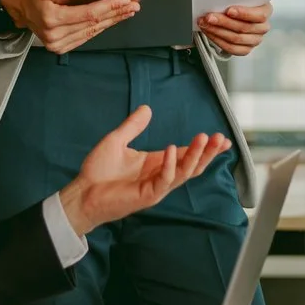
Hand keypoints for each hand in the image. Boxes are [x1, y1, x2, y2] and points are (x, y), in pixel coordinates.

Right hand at [0, 0, 137, 53]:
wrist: (19, 7)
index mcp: (50, 18)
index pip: (87, 13)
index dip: (108, 6)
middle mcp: (53, 34)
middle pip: (93, 24)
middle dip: (116, 12)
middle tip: (134, 4)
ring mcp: (57, 44)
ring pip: (92, 32)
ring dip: (112, 20)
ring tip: (128, 11)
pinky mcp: (61, 47)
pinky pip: (86, 37)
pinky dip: (102, 27)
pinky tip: (114, 19)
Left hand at [57, 105, 232, 233]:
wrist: (82, 193)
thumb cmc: (97, 171)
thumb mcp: (116, 141)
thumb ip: (133, 126)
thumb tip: (147, 109)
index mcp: (156, 163)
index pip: (186, 155)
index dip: (203, 147)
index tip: (221, 137)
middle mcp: (160, 175)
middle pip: (192, 165)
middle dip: (208, 152)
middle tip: (222, 138)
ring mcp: (156, 187)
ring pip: (184, 172)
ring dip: (196, 156)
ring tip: (206, 139)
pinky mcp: (148, 195)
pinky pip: (165, 179)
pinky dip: (171, 164)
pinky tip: (173, 149)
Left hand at [197, 2, 271, 56]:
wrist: (238, 13)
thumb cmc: (240, 2)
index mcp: (265, 11)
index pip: (259, 15)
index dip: (244, 14)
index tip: (229, 10)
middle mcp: (263, 27)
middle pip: (244, 28)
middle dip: (223, 22)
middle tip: (209, 17)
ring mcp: (255, 40)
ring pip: (236, 39)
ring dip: (217, 31)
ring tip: (205, 24)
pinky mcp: (245, 49)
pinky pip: (231, 48)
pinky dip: (218, 40)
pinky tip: (209, 32)